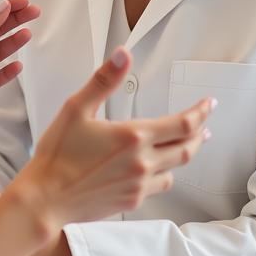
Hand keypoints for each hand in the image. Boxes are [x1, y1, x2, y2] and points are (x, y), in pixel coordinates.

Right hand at [14, 48, 213, 230]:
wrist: (45, 200)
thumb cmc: (57, 154)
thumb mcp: (76, 108)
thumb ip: (104, 80)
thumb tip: (123, 54)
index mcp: (133, 137)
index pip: (182, 124)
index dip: (201, 113)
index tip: (210, 104)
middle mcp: (143, 163)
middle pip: (187, 148)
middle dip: (200, 133)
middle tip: (205, 123)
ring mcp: (139, 185)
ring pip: (175, 169)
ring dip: (185, 154)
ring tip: (188, 143)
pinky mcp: (131, 201)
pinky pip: (159, 186)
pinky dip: (165, 173)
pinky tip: (159, 168)